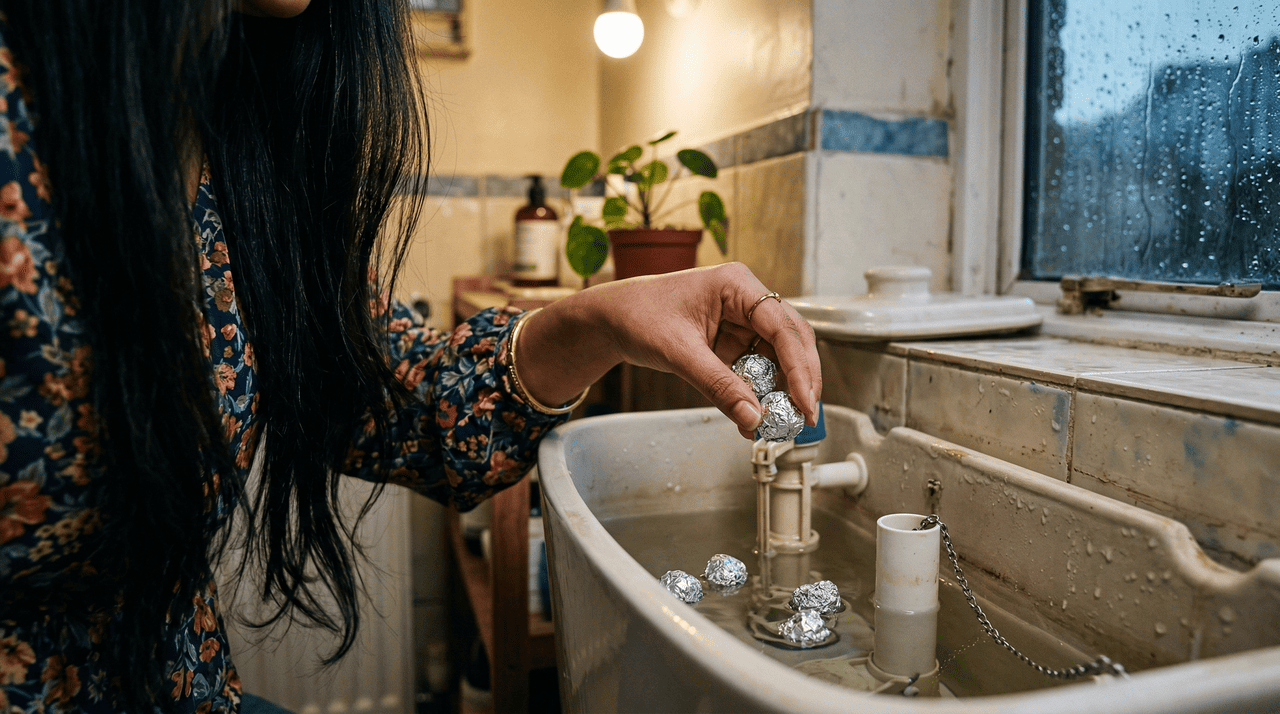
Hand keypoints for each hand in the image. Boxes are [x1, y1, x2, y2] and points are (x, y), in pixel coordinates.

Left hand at [516, 263, 821, 438]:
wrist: (611, 320)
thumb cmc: (637, 316)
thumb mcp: (678, 353)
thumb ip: (718, 386)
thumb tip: (752, 417)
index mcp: (736, 285)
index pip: (782, 326)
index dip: (799, 366)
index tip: (805, 401)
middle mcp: (746, 299)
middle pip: (792, 339)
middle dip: (801, 379)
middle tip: (804, 415)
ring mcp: (741, 321)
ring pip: (780, 356)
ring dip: (784, 388)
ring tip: (783, 421)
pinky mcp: (733, 341)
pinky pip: (757, 367)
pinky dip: (761, 392)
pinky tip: (757, 414)